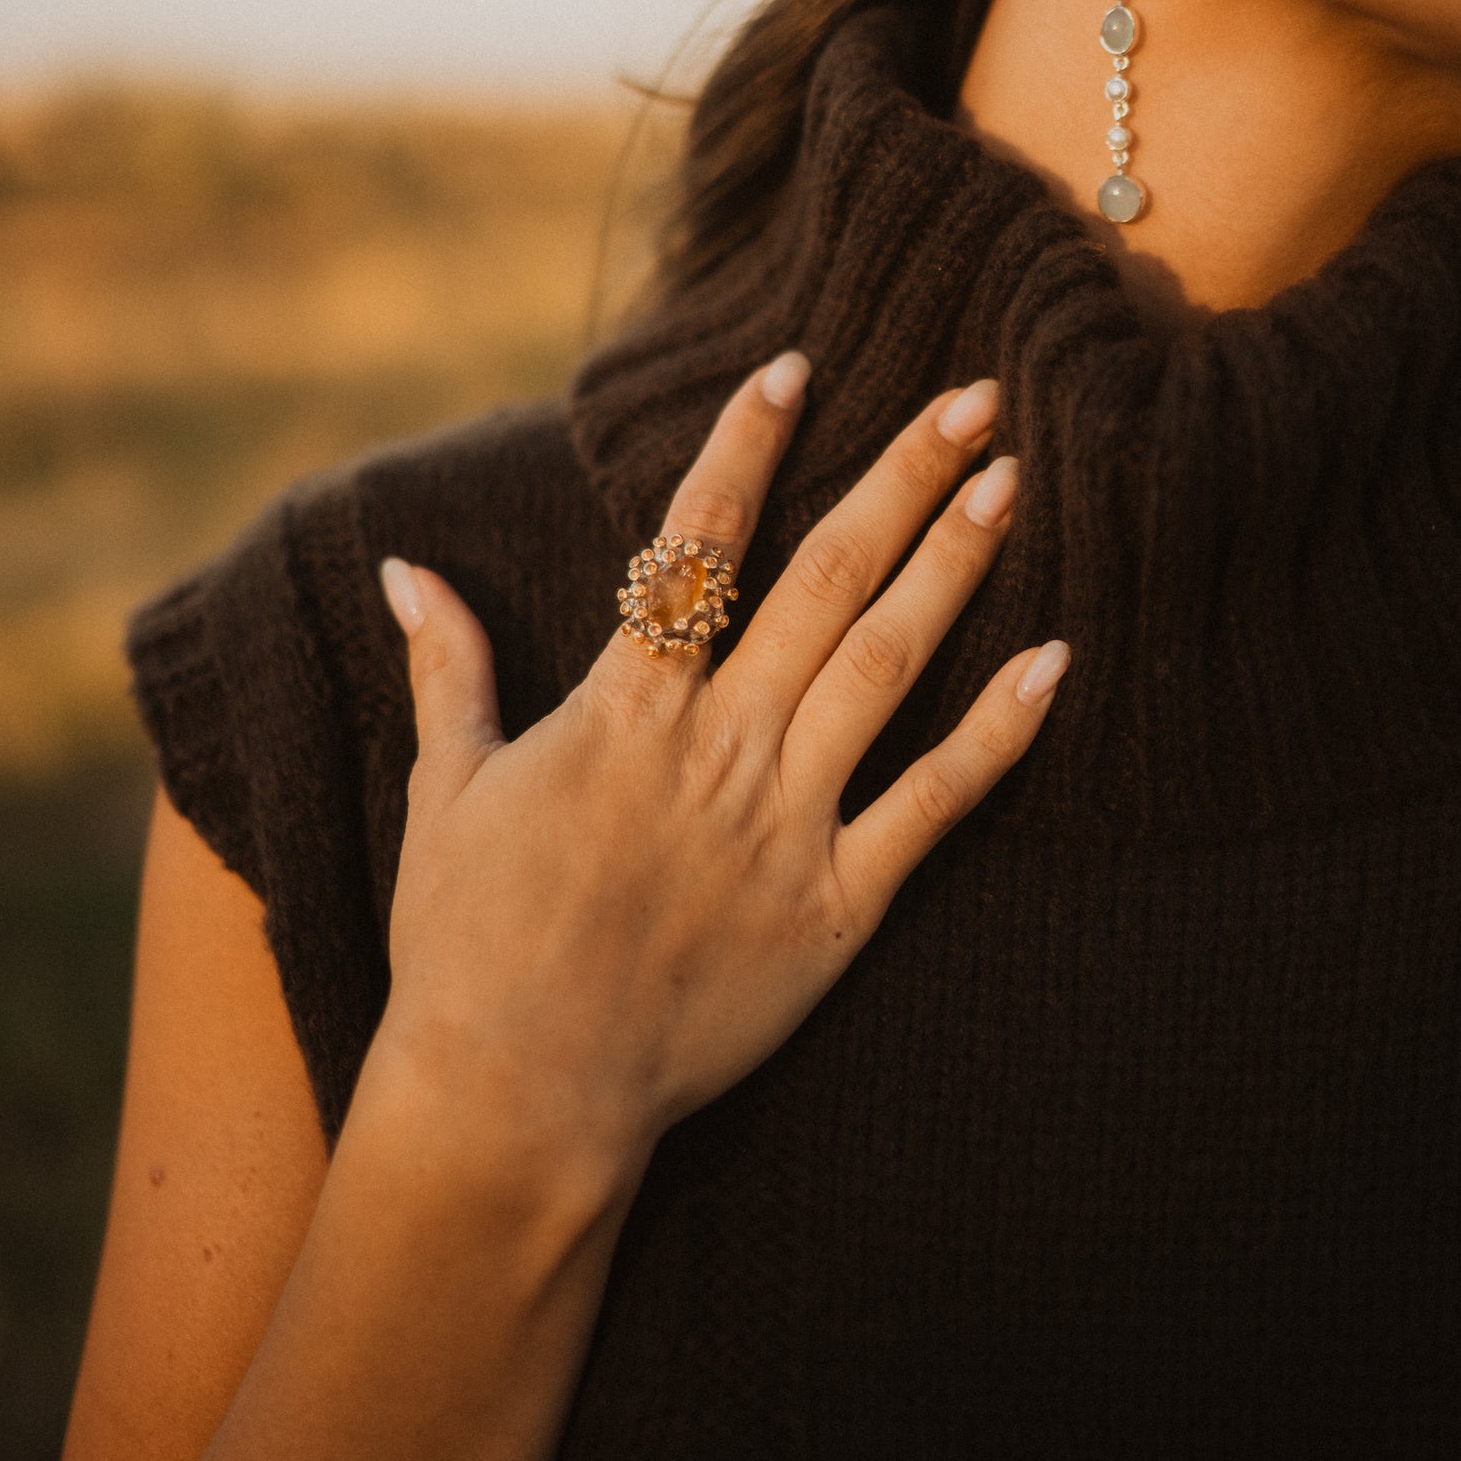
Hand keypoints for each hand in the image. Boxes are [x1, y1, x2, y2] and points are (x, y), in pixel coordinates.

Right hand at [374, 355, 1067, 1178]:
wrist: (519, 1094)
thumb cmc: (468, 943)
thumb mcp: (448, 791)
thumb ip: (448, 670)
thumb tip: (404, 570)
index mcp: (625, 709)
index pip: (696, 544)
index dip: (748, 447)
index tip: (797, 367)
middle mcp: (718, 745)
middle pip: (827, 580)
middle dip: (902, 476)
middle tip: (975, 395)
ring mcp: (787, 823)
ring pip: (889, 665)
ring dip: (956, 565)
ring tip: (1015, 482)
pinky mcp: (837, 906)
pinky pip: (934, 806)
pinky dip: (998, 734)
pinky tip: (1056, 663)